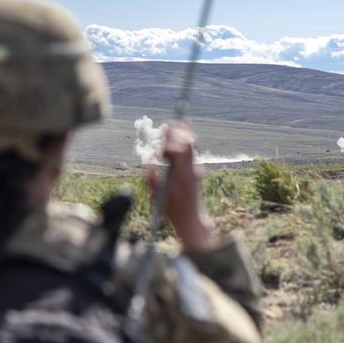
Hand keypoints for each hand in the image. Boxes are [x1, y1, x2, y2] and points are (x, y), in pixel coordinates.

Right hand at [145, 121, 216, 250]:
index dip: (171, 139)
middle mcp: (192, 169)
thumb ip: (152, 181)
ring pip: (193, 146)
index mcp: (182, 174)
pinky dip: (185, 141)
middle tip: (169, 123)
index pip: (180, 150)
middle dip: (178, 131)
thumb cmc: (172, 210)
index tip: (162, 133)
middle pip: (188, 143)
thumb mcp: (158, 197)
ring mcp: (196, 169)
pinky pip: (192, 151)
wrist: (191, 219)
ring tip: (176, 124)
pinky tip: (180, 135)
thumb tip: (148, 163)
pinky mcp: (196, 171)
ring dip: (184, 134)